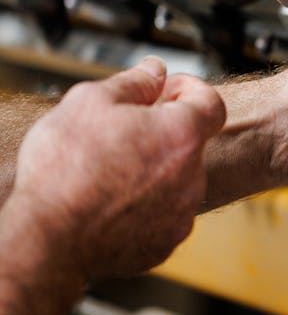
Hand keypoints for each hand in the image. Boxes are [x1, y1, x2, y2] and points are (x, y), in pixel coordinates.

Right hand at [11, 57, 224, 279]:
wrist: (49, 241)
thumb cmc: (65, 171)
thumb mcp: (89, 103)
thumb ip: (133, 82)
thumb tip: (155, 70)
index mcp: (182, 135)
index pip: (211, 103)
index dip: (190, 90)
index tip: (166, 91)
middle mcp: (193, 176)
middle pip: (187, 144)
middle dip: (160, 134)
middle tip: (118, 135)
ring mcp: (182, 214)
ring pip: (174, 181)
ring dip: (151, 172)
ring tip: (105, 174)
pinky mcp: (165, 243)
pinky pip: (161, 215)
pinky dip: (142, 207)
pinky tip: (107, 204)